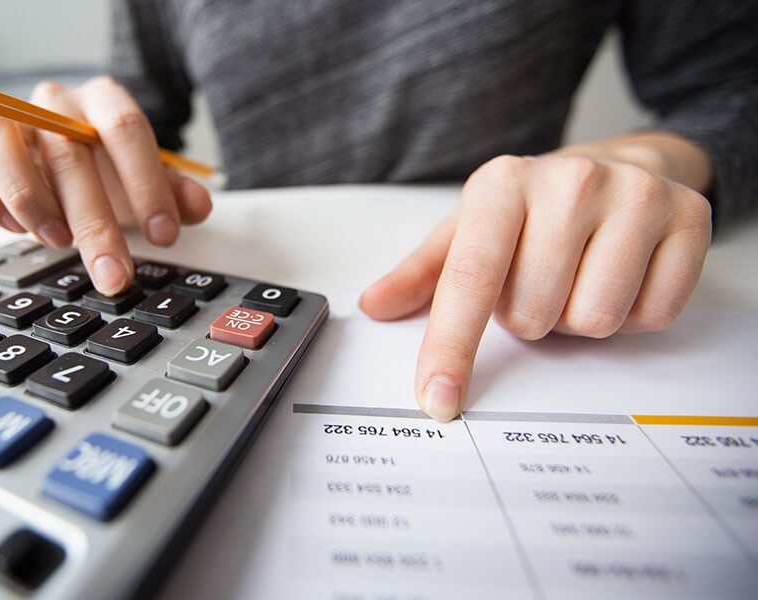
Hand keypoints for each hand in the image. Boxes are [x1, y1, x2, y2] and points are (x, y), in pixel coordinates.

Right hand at [0, 77, 211, 294]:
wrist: (68, 156)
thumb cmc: (109, 171)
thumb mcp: (147, 183)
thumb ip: (174, 194)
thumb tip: (197, 206)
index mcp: (103, 100)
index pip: (125, 128)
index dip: (146, 184)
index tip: (163, 236)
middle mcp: (52, 102)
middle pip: (69, 152)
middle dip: (95, 223)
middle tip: (113, 274)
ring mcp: (7, 118)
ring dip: (26, 196)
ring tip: (57, 243)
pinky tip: (15, 230)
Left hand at [359, 150, 712, 421]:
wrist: (619, 164)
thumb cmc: (532, 210)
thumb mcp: (469, 230)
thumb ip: (421, 274)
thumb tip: (374, 306)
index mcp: (502, 185)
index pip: (469, 281)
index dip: (450, 347)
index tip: (438, 398)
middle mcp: (569, 181)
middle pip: (533, 316)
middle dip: (530, 317)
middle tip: (539, 280)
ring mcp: (635, 195)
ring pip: (592, 321)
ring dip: (578, 319)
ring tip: (577, 276)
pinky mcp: (690, 217)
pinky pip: (651, 316)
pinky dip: (632, 315)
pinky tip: (621, 275)